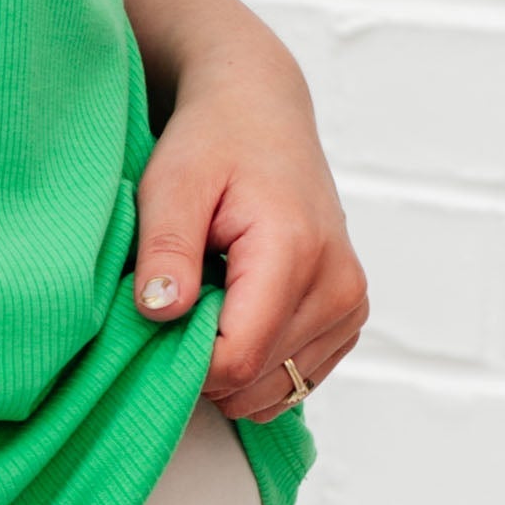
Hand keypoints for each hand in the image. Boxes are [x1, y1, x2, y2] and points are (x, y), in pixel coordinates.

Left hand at [132, 17, 368, 425]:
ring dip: (229, 365)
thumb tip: (160, 312)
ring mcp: (349, 306)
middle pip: (254, 382)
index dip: (182, 360)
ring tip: (210, 300)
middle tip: (179, 303)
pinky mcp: (348, 318)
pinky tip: (236, 313)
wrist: (261, 114)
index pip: (237, 360)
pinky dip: (256, 365)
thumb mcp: (171, 183)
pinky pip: (292, 380)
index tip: (156, 322)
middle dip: (202, 362)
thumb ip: (166, 249)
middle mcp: (338, 285)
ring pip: (274, 390)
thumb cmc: (212, 143)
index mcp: (296, 251)